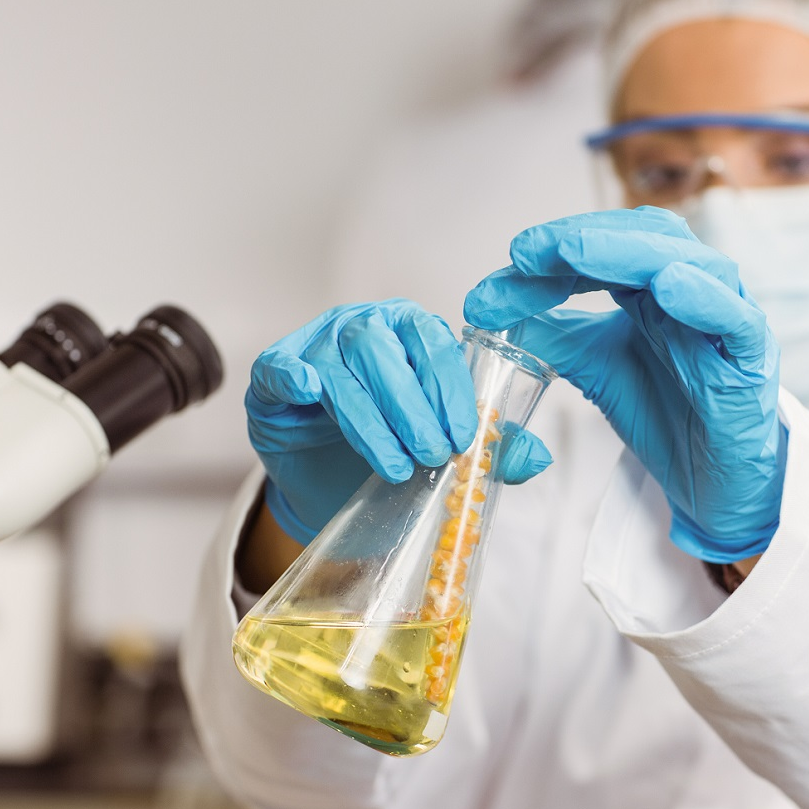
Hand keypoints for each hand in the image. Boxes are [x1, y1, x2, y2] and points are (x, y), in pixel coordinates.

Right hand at [247, 299, 552, 544]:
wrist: (329, 481)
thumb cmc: (392, 452)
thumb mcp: (443, 450)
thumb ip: (490, 448)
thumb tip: (535, 457)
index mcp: (409, 332)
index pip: (434, 344)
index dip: (451, 390)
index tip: (465, 437)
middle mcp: (361, 327)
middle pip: (384, 348)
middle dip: (413, 407)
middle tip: (433, 455)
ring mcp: (313, 346)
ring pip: (340, 363)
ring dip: (371, 417)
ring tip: (396, 465)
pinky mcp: (273, 374)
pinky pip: (280, 366)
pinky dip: (293, 375)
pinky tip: (309, 391)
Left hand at [464, 207, 784, 562]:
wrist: (712, 483)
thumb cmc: (666, 414)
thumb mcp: (593, 369)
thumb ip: (550, 337)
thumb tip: (489, 312)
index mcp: (655, 287)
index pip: (609, 243)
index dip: (558, 247)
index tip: (509, 261)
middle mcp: (694, 290)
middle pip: (647, 239)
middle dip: (584, 240)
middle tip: (527, 253)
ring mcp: (726, 320)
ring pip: (693, 263)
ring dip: (632, 253)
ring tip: (577, 253)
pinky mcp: (751, 361)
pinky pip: (736, 318)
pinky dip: (704, 297)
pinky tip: (667, 285)